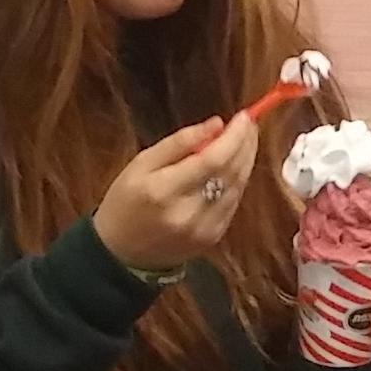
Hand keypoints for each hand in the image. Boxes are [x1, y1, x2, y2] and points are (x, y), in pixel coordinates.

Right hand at [96, 113, 263, 275]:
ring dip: (246, 161)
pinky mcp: (212, 238)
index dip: (234, 137)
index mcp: (163, 190)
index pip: (212, 160)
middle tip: (249, 123)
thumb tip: (216, 124)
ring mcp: (203, 230)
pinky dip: (238, 181)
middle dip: (245, 145)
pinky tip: (235, 166)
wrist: (121, 253)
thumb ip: (179, 143)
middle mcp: (187, 213)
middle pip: (230, 173)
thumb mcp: (141, 164)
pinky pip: (233, 203)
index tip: (244, 117)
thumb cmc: (126, 201)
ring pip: (237, 188)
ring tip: (246, 139)